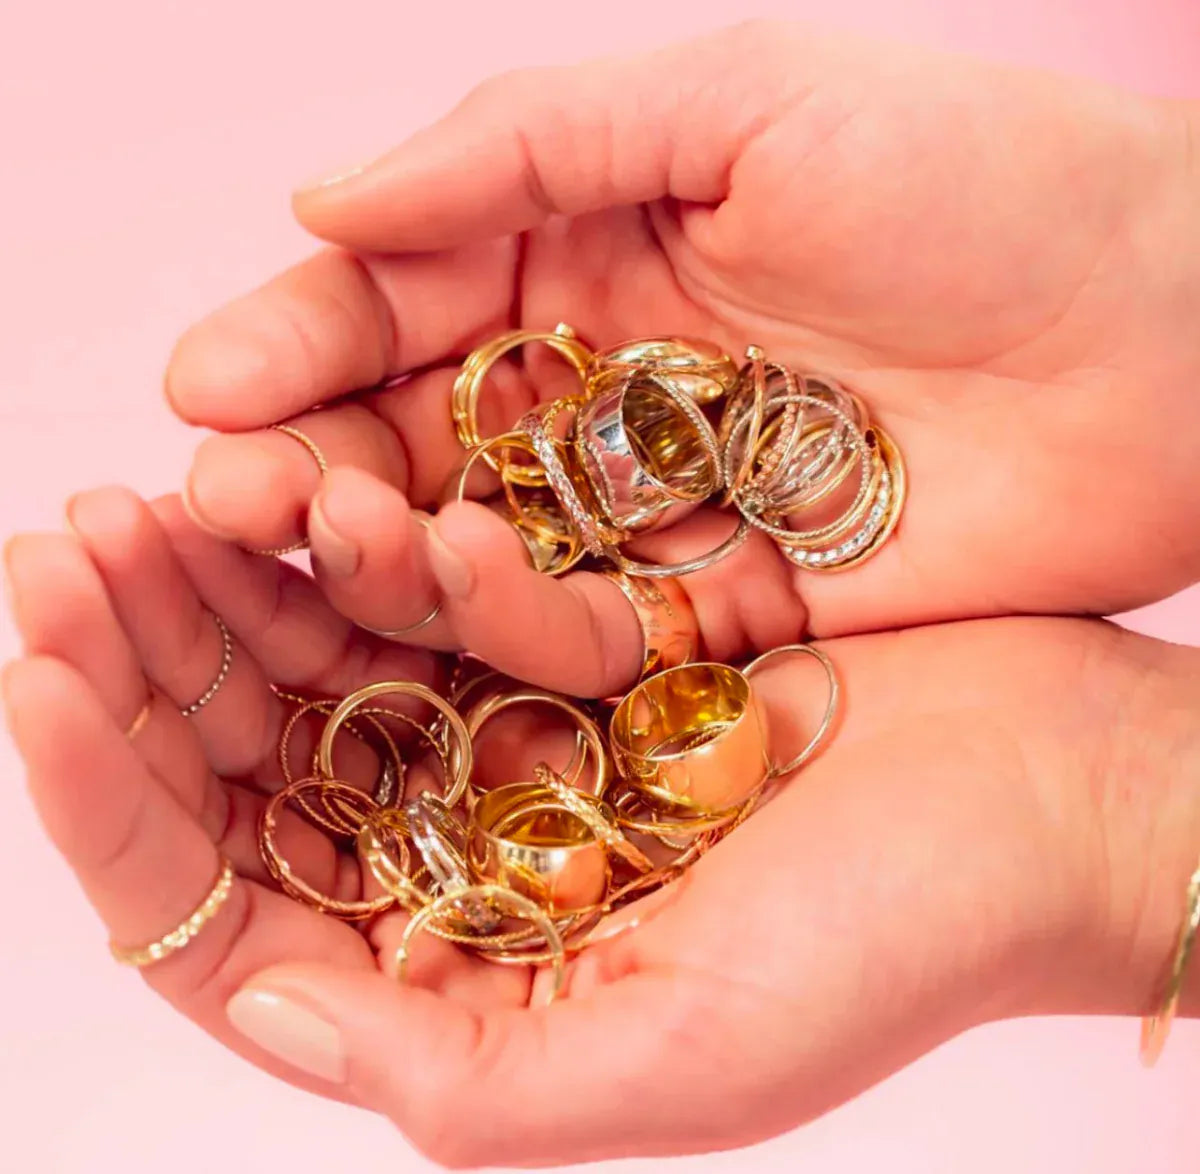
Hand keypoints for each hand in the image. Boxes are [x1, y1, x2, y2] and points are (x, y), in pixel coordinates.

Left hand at [5, 489, 1197, 1165]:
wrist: (1046, 792)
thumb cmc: (903, 941)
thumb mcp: (683, 1058)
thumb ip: (461, 1077)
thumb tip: (253, 1004)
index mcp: (461, 990)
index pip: (219, 914)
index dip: (106, 800)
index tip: (36, 670)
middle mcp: (465, 873)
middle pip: (243, 777)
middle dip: (138, 666)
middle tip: (64, 543)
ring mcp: (515, 756)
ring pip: (316, 677)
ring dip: (225, 592)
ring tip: (151, 495)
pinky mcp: (573, 663)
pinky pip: (422, 603)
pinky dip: (349, 548)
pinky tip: (294, 485)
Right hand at [163, 22, 1199, 697]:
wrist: (1173, 332)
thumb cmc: (980, 176)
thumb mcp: (743, 100)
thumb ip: (526, 146)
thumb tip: (321, 202)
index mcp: (589, 246)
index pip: (400, 301)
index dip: (296, 343)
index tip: (202, 388)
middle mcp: (603, 383)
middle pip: (419, 435)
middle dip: (315, 462)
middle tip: (222, 498)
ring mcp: (656, 501)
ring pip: (486, 541)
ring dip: (392, 548)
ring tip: (308, 544)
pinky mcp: (720, 605)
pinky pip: (590, 625)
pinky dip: (513, 623)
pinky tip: (439, 607)